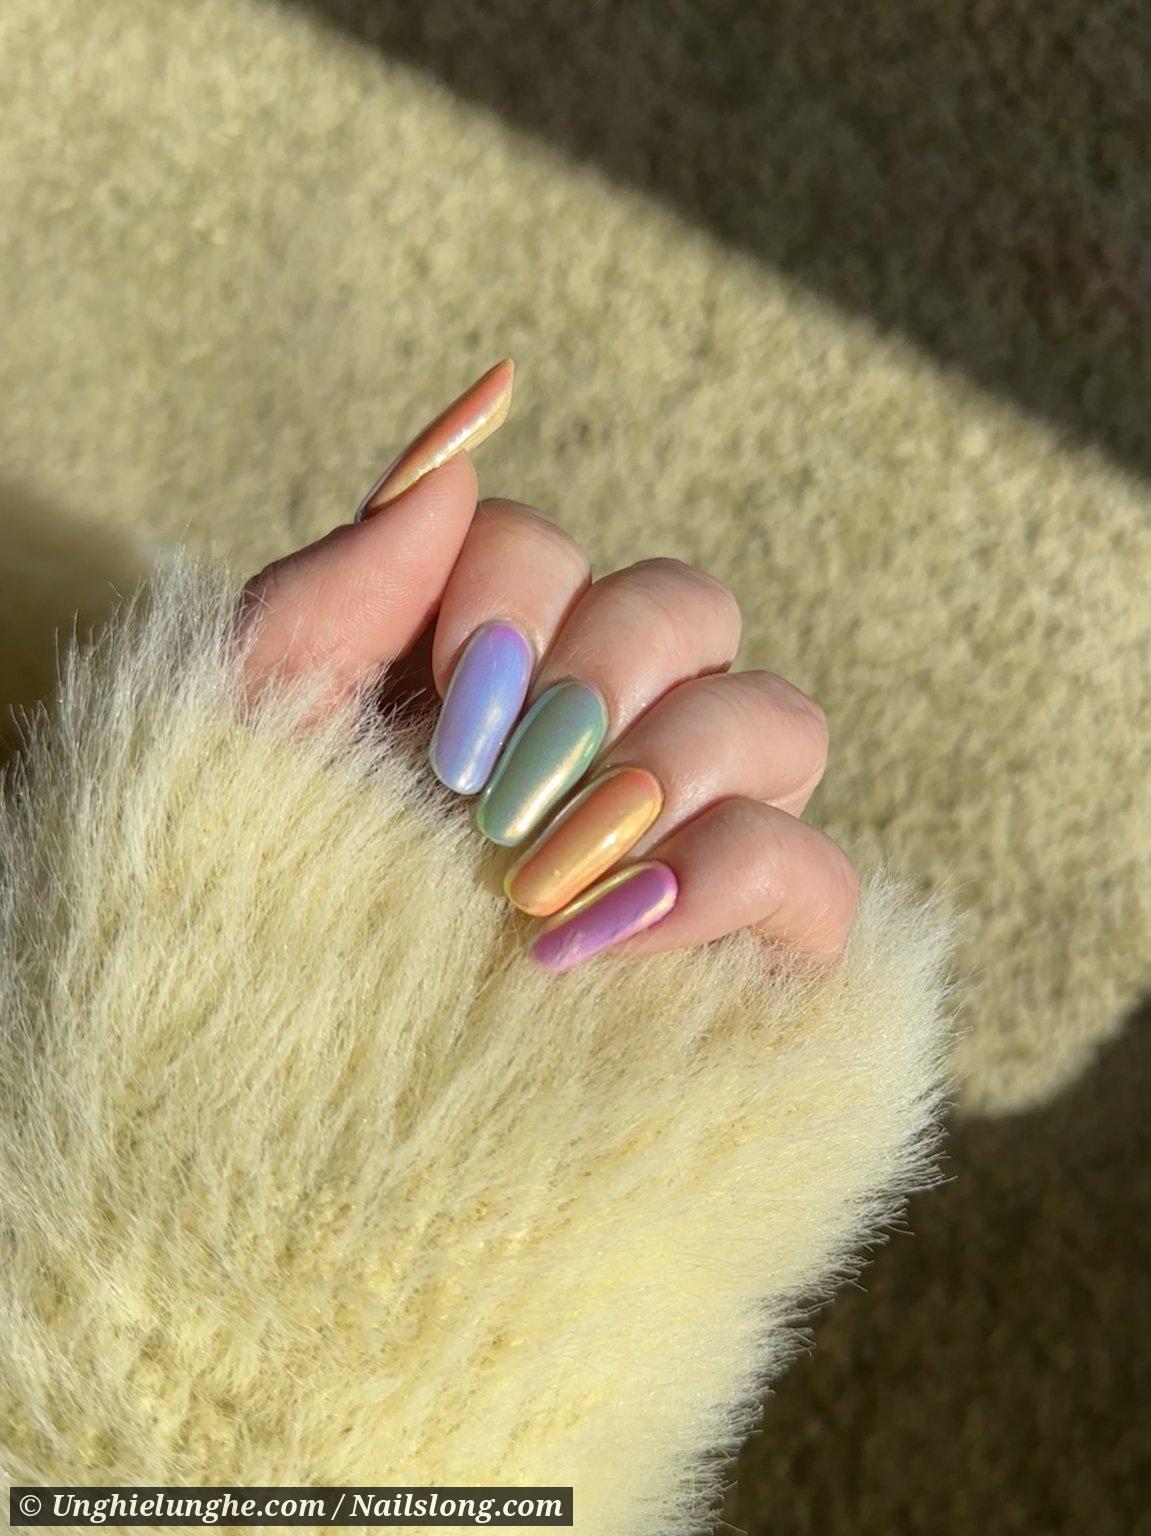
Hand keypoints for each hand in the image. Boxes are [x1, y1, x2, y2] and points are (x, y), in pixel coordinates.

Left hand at [241, 361, 856, 970]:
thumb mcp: (252, 739)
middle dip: (603, 665)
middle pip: (688, 608)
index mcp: (482, 684)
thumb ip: (338, 581)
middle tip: (496, 781)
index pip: (552, 549)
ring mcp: (677, 853)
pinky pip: (817, 877)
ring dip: (671, 763)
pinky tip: (610, 936)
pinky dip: (732, 880)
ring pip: (778, 721)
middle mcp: (593, 749)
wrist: (254, 1130)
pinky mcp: (743, 966)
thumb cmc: (234, 921)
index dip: (508, 591)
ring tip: (543, 869)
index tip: (434, 706)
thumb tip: (464, 431)